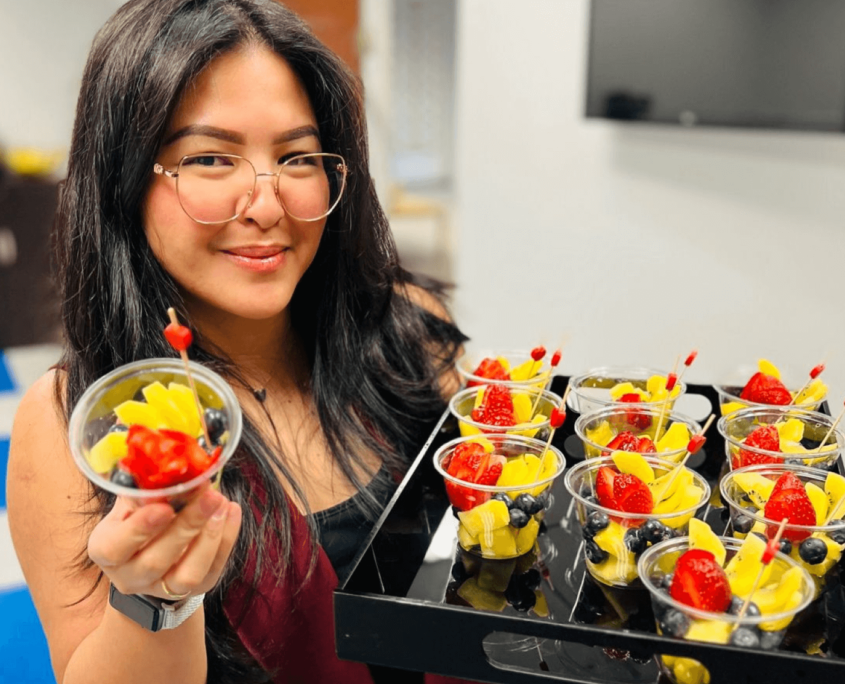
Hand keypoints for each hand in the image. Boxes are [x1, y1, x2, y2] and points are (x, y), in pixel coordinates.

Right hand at [87, 486, 241, 599]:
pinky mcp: (197, 588)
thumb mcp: (133, 500)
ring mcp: (162, 588)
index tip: (164, 507)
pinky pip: (213, 569)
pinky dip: (226, 539)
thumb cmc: (140, 516)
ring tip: (222, 503)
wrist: (152, 551)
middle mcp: (129, 576)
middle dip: (186, 525)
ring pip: (188, 574)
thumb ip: (144, 488)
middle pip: (157, 560)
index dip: (139, 529)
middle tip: (208, 495)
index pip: (115, 548)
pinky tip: (231, 511)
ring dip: (209, 537)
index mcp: (106, 550)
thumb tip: (163, 461)